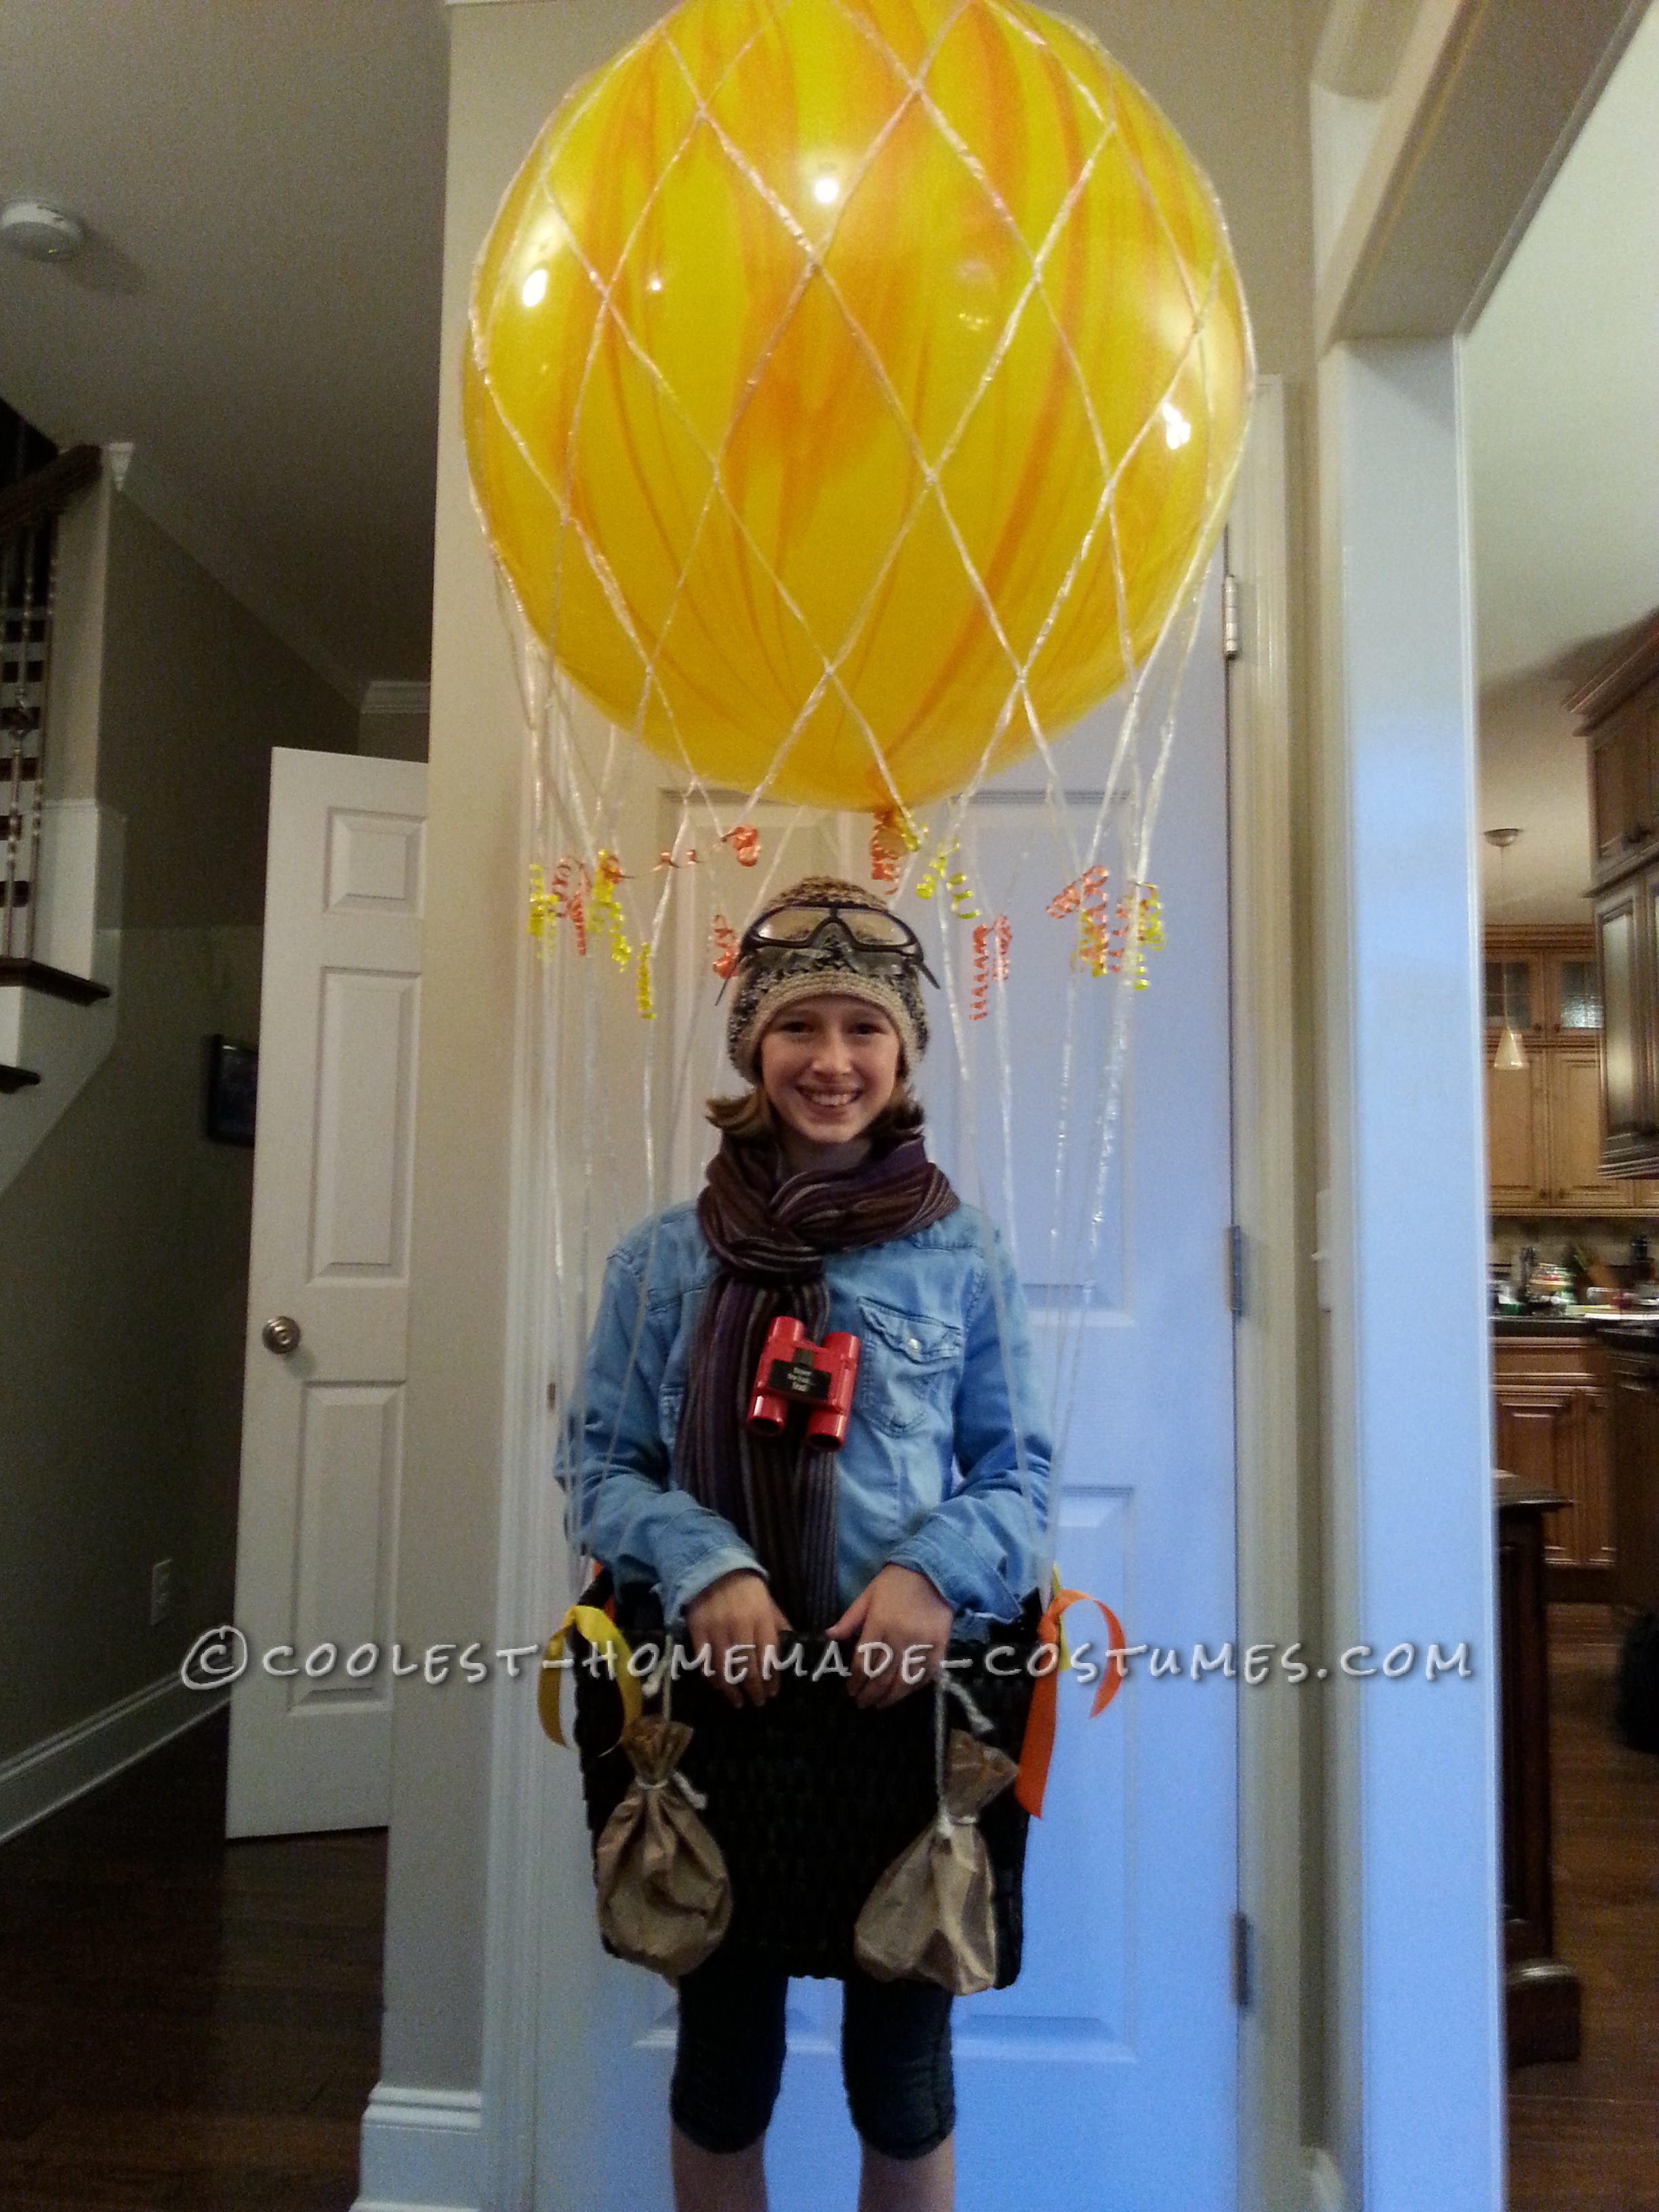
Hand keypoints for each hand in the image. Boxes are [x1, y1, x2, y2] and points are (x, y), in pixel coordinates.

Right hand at [685, 1570, 790, 1707]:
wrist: (714, 1567)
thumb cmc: (748, 1589)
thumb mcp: (770, 1604)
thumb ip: (780, 1627)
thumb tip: (793, 1652)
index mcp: (761, 1619)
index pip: (768, 1657)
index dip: (771, 1679)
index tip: (773, 1693)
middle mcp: (739, 1626)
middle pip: (747, 1668)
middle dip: (754, 1690)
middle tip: (758, 1703)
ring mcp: (716, 1629)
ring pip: (725, 1669)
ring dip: (733, 1690)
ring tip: (739, 1702)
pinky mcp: (697, 1631)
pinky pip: (704, 1662)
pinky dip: (711, 1678)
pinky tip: (719, 1687)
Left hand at [826, 1565, 954, 1708]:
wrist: (931, 1571)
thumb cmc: (894, 1583)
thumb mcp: (867, 1596)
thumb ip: (849, 1619)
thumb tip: (829, 1637)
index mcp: (879, 1624)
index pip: (864, 1662)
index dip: (856, 1681)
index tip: (850, 1691)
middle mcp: (900, 1637)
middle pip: (882, 1676)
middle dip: (869, 1694)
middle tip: (862, 1704)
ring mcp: (922, 1644)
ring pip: (904, 1681)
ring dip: (891, 1697)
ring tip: (880, 1705)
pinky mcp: (940, 1646)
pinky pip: (927, 1674)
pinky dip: (915, 1687)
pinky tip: (905, 1693)